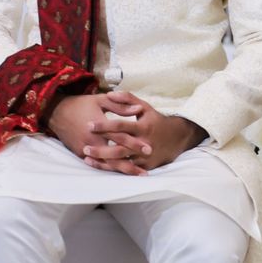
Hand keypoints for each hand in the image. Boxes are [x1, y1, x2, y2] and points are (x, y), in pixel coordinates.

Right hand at [46, 93, 149, 173]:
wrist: (58, 112)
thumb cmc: (81, 104)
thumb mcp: (101, 100)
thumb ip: (120, 105)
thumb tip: (138, 109)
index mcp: (99, 126)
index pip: (120, 137)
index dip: (135, 143)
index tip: (149, 148)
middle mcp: (92, 140)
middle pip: (114, 156)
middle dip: (131, 164)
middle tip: (146, 170)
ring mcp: (85, 149)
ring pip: (106, 164)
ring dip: (122, 170)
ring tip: (137, 175)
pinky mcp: (80, 154)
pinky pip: (96, 164)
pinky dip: (108, 169)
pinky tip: (119, 173)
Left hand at [83, 91, 207, 173]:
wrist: (176, 138)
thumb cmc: (156, 120)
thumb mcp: (145, 106)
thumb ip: (127, 99)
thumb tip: (109, 93)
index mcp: (143, 127)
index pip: (121, 126)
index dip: (105, 126)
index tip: (90, 125)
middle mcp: (144, 143)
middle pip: (119, 148)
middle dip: (101, 149)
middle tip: (85, 146)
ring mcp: (145, 157)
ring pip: (121, 161)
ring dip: (103, 161)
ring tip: (86, 158)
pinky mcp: (145, 167)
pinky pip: (126, 169)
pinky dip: (111, 168)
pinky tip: (98, 166)